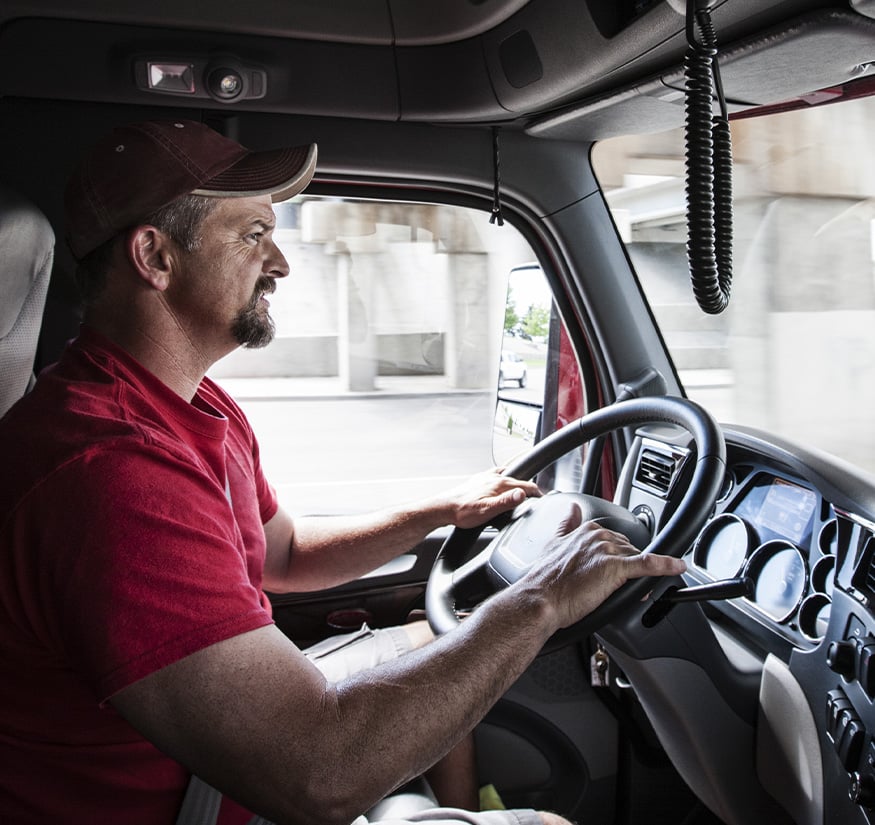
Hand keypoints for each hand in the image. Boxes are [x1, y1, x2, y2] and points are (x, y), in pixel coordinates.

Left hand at [441, 467, 541, 528]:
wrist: (444, 509)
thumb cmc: (463, 512)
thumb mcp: (487, 511)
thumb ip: (506, 502)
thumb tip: (522, 494)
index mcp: (499, 484)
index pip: (525, 485)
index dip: (537, 493)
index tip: (543, 498)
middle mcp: (494, 477)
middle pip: (519, 479)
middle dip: (529, 486)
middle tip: (537, 495)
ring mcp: (486, 478)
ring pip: (508, 475)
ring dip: (517, 480)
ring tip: (524, 486)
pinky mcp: (478, 480)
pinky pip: (496, 475)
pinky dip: (504, 477)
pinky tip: (501, 482)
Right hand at [522, 502, 685, 630]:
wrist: (540, 599)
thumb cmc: (545, 579)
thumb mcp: (554, 543)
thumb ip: (566, 524)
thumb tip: (572, 509)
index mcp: (587, 530)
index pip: (615, 540)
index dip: (618, 557)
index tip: (616, 569)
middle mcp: (599, 536)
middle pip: (629, 550)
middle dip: (630, 567)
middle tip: (622, 585)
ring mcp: (608, 551)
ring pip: (638, 559)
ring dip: (643, 575)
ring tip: (636, 591)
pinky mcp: (616, 568)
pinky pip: (648, 564)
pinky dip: (666, 565)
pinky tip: (677, 566)